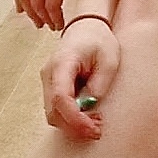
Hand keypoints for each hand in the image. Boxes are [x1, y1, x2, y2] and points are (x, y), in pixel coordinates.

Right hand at [40, 18, 120, 139]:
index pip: (60, 97)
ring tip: (96, 122)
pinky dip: (70, 118)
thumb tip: (89, 106)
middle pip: (53, 111)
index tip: (92, 128)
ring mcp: (47, 81)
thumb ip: (99, 83)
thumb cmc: (99, 41)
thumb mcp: (109, 60)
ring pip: (53, 114)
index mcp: (63, 63)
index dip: (74, 118)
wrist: (86, 28)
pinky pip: (57, 109)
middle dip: (74, 126)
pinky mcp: (52, 87)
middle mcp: (49, 73)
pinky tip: (88, 116)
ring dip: (73, 124)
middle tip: (98, 129)